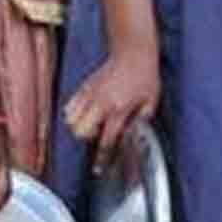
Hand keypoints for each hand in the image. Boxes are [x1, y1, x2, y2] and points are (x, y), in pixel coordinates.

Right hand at [64, 48, 159, 173]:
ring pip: (71, 121)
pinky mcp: (84, 88)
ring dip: (79, 127)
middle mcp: (101, 104)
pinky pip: (70, 107)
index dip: (103, 158)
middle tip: (99, 134)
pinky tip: (86, 113)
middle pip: (81, 132)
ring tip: (92, 123)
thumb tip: (133, 135)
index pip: (107, 140)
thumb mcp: (151, 101)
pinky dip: (74, 114)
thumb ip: (141, 121)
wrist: (133, 52)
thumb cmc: (144, 76)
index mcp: (119, 109)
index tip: (99, 169)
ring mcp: (90, 95)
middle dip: (88, 139)